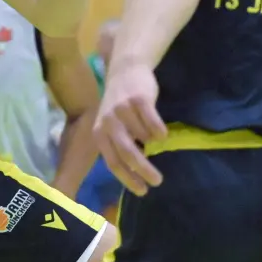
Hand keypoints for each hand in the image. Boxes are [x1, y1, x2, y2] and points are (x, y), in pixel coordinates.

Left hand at [93, 64, 166, 195]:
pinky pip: (154, 124)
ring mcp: (122, 110)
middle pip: (127, 154)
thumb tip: (133, 175)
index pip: (112, 162)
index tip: (143, 191)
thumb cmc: (119, 105)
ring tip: (154, 137)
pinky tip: (162, 134)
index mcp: (99, 132)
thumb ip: (117, 145)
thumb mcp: (111, 126)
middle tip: (158, 181)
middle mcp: (108, 122)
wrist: (125, 70)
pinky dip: (160, 131)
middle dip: (143, 171)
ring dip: (151, 141)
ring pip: (144, 138)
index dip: (128, 179)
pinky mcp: (138, 99)